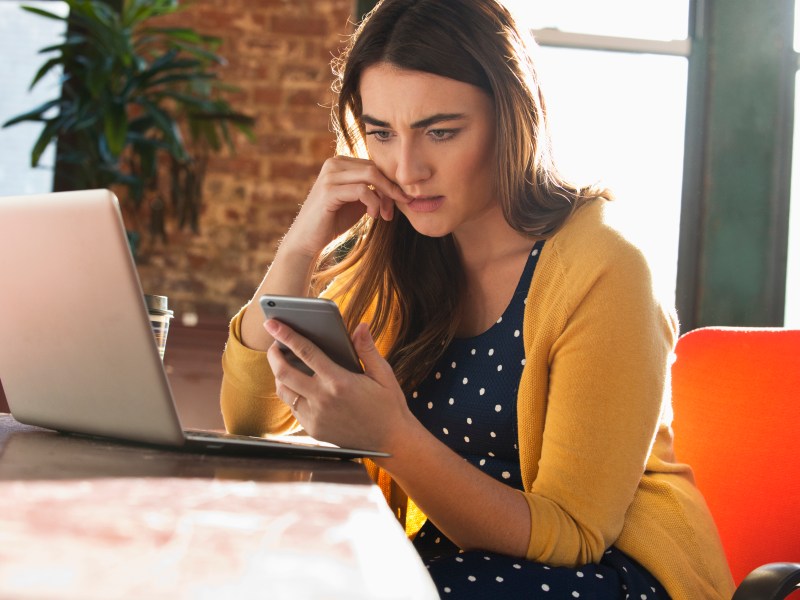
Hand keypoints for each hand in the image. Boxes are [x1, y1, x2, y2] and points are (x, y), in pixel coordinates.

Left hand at [265, 319, 411, 451]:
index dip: (286, 335)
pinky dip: (291, 394)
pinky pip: (293, 408)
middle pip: (284, 372)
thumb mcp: (383, 374)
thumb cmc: (388, 405)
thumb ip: (367, 349)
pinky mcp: (313, 430)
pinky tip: (298, 385)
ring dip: (278, 375)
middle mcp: (323, 399)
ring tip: (284, 363)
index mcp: (339, 381)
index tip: (272, 324)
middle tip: (274, 344)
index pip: (305, 352)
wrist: (390, 442)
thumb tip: (360, 326)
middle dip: (273, 355)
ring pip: (284, 392)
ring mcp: (315, 417)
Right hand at [282, 156, 407, 257]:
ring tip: (384, 214)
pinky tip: (373, 216)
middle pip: (375, 168)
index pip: (374, 165)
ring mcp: (330, 176)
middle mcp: (333, 163)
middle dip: (390, 188)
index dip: (390, 182)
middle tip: (397, 208)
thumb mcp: (358, 201)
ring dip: (384, 197)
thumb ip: (373, 189)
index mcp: (340, 162)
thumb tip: (398, 185)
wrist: (307, 239)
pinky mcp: (329, 191)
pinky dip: (373, 203)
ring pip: (371, 176)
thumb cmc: (333, 220)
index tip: (399, 201)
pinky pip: (362, 190)